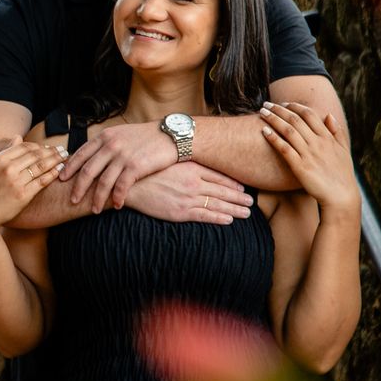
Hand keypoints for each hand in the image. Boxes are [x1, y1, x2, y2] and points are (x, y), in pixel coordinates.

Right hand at [0, 137, 66, 229]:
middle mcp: (8, 168)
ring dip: (55, 159)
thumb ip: (4, 152)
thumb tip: (18, 137)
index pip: (24, 147)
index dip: (39, 146)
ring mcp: (16, 182)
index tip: (48, 147)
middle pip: (35, 155)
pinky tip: (60, 169)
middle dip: (51, 151)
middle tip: (62, 149)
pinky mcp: (23, 196)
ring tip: (65, 157)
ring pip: (41, 166)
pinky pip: (41, 181)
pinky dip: (52, 174)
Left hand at [58, 121, 175, 212]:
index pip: (81, 154)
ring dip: (97, 198)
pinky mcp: (135, 166)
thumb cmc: (146, 137)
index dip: (69, 168)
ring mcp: (122, 156)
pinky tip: (116, 205)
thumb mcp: (121, 134)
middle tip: (72, 200)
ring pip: (102, 182)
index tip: (61, 179)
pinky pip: (121, 187)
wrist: (171, 135)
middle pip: (87, 171)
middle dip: (78, 188)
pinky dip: (117, 198)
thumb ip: (106, 144)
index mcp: (105, 137)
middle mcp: (110, 145)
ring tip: (95, 210)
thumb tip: (91, 156)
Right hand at [127, 162, 252, 223]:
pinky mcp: (181, 211)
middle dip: (239, 197)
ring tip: (246, 212)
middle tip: (251, 202)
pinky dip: (219, 218)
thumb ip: (184, 162)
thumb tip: (195, 162)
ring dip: (235, 209)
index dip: (233, 182)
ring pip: (218, 204)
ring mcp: (188, 197)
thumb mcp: (168, 160)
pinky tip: (229, 220)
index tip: (243, 187)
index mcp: (191, 167)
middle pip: (223, 190)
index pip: (219, 176)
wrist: (129, 184)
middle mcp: (193, 182)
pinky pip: (205, 216)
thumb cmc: (146, 171)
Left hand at [260, 102, 358, 213]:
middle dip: (279, 109)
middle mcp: (317, 143)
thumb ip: (337, 132)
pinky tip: (264, 131)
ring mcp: (308, 154)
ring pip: (288, 130)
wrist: (340, 196)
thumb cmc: (342, 174)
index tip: (283, 103)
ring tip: (262, 112)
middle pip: (295, 120)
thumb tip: (329, 115)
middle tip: (266, 104)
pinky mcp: (299, 166)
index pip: (309, 114)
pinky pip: (284, 148)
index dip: (294, 106)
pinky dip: (273, 138)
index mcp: (327, 138)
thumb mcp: (344, 151)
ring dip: (273, 119)